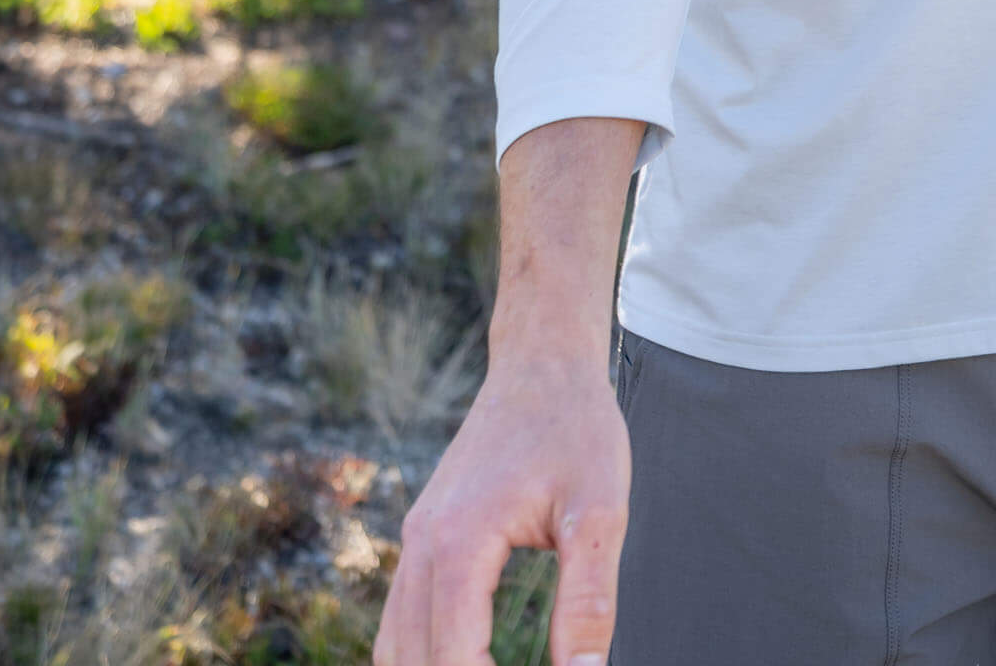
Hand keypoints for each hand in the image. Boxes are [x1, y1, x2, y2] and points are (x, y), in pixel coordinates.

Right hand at [373, 354, 629, 665]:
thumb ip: (589, 597)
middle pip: (410, 661)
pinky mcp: (423, 536)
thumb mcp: (601, 508)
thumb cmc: (576, 426)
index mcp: (458, 545)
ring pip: (393, 648)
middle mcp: (421, 547)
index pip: (451, 662)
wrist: (543, 360)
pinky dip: (419, 655)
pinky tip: (464, 661)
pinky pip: (401, 619)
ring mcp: (416, 541)